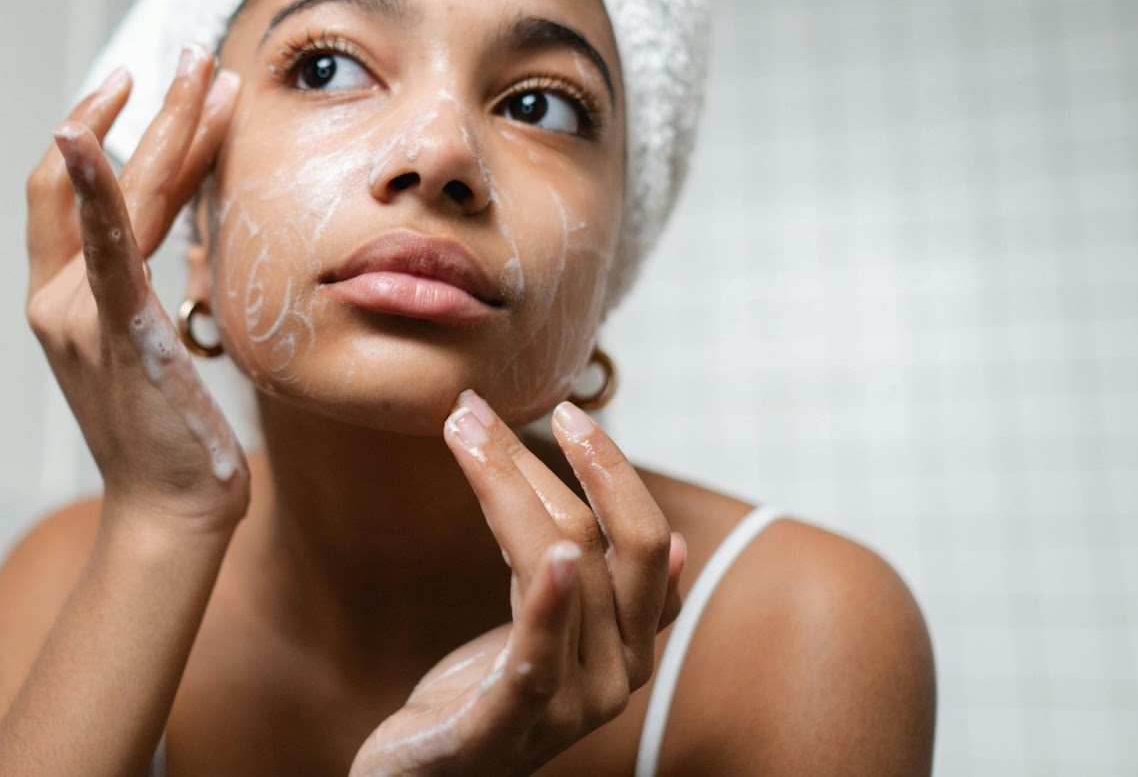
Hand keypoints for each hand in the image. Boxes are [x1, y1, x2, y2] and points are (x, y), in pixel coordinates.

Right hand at [25, 45, 248, 530]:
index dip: (106, 134)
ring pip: (119, 197)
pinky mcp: (113, 329)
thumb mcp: (154, 351)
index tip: (150, 88)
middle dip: (149, 111)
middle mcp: (57, 299)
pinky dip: (92, 185)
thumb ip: (149, 294)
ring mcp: (77, 313)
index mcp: (64, 302)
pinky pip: (103, 246)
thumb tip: (188, 243)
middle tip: (194, 57)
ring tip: (204, 72)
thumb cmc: (173, 438)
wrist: (169, 511)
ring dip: (163, 126)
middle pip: (96, 179)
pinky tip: (88, 134)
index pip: (75, 196)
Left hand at [349, 391, 687, 776]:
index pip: (643, 540)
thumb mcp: (542, 630)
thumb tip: (674, 540)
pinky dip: (551, 603)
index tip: (568, 411)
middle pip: (605, 545)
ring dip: (509, 487)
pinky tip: (553, 557)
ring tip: (463, 430)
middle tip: (479, 407)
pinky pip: (539, 658)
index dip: (612, 471)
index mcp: (629, 646)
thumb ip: (588, 582)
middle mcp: (616, 677)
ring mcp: (568, 708)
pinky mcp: (505, 730)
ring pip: (565, 572)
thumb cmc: (481, 699)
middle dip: (552, 464)